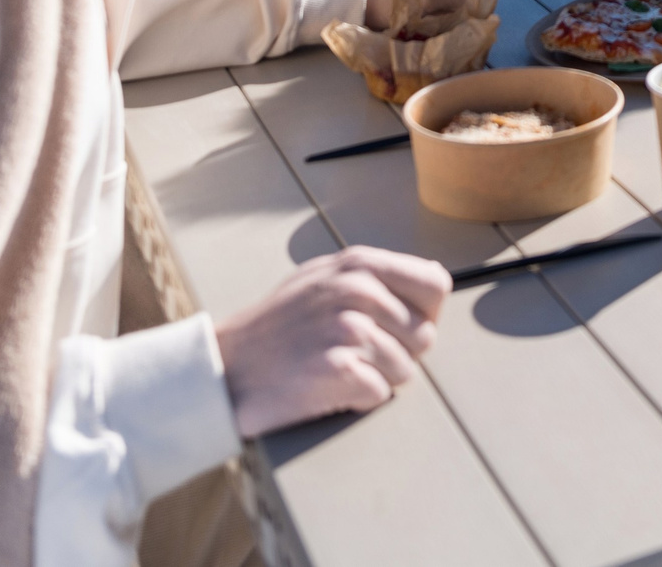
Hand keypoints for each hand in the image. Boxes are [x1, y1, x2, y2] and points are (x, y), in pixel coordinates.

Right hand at [214, 246, 447, 437]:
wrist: (225, 369)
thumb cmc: (277, 326)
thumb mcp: (322, 278)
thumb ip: (375, 275)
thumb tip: (434, 278)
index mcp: (360, 264)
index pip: (435, 285)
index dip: (423, 313)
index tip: (396, 327)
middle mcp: (359, 290)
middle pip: (425, 336)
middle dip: (396, 353)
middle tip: (351, 353)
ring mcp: (349, 328)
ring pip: (406, 370)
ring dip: (376, 378)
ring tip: (334, 368)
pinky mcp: (340, 368)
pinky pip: (381, 394)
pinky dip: (358, 398)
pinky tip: (327, 386)